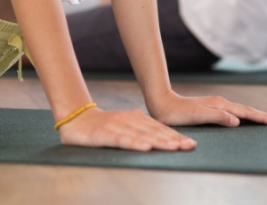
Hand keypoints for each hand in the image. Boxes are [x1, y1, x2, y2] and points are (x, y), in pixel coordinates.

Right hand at [56, 106, 196, 151]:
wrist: (76, 119)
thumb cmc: (103, 127)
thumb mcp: (124, 127)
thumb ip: (140, 132)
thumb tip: (161, 140)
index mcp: (135, 118)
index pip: (159, 129)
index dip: (175, 136)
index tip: (191, 144)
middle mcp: (129, 120)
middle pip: (154, 132)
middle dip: (173, 140)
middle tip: (189, 146)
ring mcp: (117, 126)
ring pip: (142, 135)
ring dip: (159, 142)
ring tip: (174, 147)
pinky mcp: (105, 134)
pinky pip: (122, 140)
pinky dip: (135, 144)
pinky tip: (146, 148)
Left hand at [147, 92, 266, 127]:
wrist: (162, 104)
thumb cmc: (178, 113)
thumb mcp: (197, 116)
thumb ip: (217, 117)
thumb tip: (237, 120)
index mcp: (221, 105)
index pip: (248, 112)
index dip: (264, 118)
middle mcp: (222, 103)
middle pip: (249, 110)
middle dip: (266, 116)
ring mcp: (218, 105)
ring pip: (243, 111)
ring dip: (258, 116)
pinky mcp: (214, 109)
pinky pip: (236, 113)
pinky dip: (246, 116)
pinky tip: (247, 120)